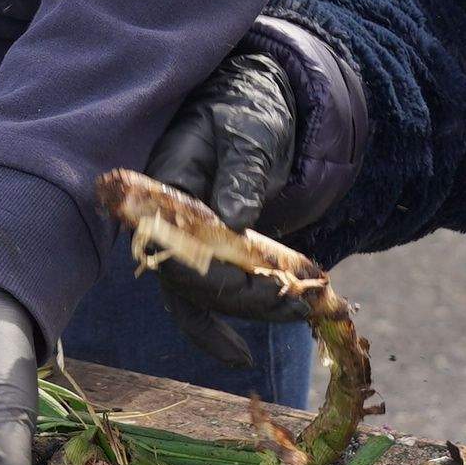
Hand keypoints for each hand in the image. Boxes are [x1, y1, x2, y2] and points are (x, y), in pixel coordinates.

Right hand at [139, 44, 304, 370]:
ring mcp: (180, 243)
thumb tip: (235, 218)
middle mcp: (163, 224)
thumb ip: (243, 172)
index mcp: (164, 190)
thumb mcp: (250, 134)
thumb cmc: (247, 112)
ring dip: (252, 311)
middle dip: (247, 301)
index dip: (223, 278)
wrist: (253, 106)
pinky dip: (221, 329)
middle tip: (300, 303)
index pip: (180, 250)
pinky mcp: (202, 255)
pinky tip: (240, 357)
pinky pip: (202, 302)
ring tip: (302, 311)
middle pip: (192, 284)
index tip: (273, 286)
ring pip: (203, 298)